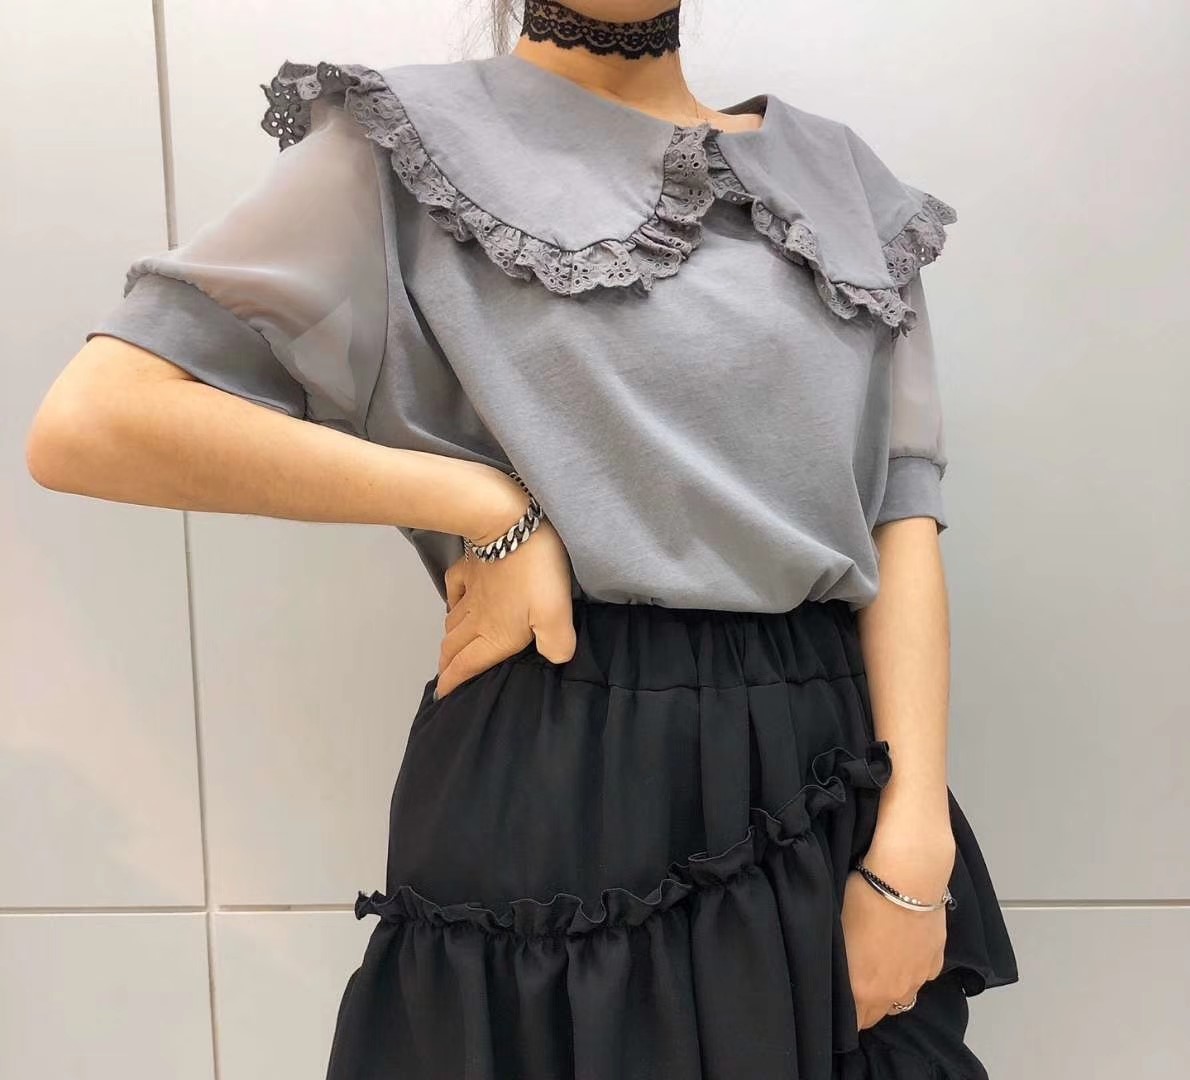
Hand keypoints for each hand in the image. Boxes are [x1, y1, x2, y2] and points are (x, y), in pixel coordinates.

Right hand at [435, 514, 576, 698]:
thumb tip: (556, 660)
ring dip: (449, 641)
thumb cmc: (535, 573)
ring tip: (451, 650)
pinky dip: (451, 603)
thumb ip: (557, 645)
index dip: (453, 684)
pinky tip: (455, 606)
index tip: (442, 697)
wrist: (511, 525)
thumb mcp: (556, 615)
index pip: (467, 666)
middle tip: (446, 677)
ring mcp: (470, 592)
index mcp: (494, 635)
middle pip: (454, 648)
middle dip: (447, 666)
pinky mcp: (470, 569)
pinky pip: (454, 590)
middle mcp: (476, 619)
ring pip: (452, 623)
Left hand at [841, 828, 953, 1029]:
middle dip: (866, 1005)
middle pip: (878, 1014)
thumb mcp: (839, 932)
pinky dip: (911, 970)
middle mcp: (893, 992)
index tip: (840, 1003)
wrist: (905, 878)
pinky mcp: (936, 961)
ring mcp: (918, 979)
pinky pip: (920, 977)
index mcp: (863, 989)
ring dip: (890, 989)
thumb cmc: (862, 899)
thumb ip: (840, 965)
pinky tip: (903, 948)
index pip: (854, 1022)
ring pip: (902, 997)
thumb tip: (839, 973)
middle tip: (857, 981)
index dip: (845, 1015)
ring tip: (881, 964)